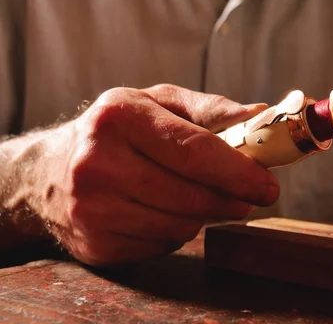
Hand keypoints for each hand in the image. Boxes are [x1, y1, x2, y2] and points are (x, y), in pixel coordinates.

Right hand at [32, 84, 277, 265]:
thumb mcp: (158, 104)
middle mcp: (98, 162)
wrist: (48, 172)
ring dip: (204, 216)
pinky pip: (161, 245)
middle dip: (231, 200)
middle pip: (191, 195)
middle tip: (248, 198)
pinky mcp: (95, 244)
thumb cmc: (118, 131)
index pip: (195, 150)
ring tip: (200, 198)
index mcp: (120, 116)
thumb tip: (262, 116)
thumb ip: (211, 110)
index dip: (239, 172)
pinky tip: (165, 212)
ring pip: (180, 225)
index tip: (268, 185)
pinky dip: (176, 231)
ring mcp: (92, 208)